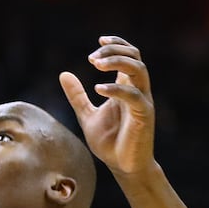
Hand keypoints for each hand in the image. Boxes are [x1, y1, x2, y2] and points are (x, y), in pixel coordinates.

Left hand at [59, 36, 156, 176]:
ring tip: (95, 63)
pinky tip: (97, 88)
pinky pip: (134, 96)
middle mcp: (137, 91)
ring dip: (117, 62)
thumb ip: (77, 95)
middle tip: (92, 57)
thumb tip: (64, 74)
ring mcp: (142, 102)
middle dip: (114, 50)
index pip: (130, 56)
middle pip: (135, 57)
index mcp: (126, 88)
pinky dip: (116, 88)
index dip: (117, 44)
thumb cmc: (109, 141)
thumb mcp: (87, 115)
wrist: (123, 167)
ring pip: (139, 70)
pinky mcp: (144, 116)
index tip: (99, 40)